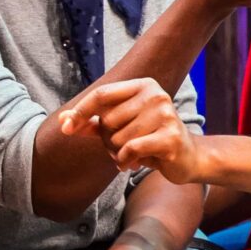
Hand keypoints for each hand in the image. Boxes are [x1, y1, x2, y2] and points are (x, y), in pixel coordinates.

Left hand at [58, 77, 207, 182]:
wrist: (187, 156)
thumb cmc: (150, 138)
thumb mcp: (120, 127)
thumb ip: (92, 122)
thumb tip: (62, 121)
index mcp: (143, 85)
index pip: (102, 94)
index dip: (81, 111)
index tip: (66, 128)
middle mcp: (156, 95)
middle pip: (108, 120)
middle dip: (107, 140)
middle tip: (121, 148)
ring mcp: (165, 114)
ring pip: (118, 138)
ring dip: (117, 153)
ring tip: (131, 155)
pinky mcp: (170, 137)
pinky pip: (130, 149)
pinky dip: (125, 160)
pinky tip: (133, 163)